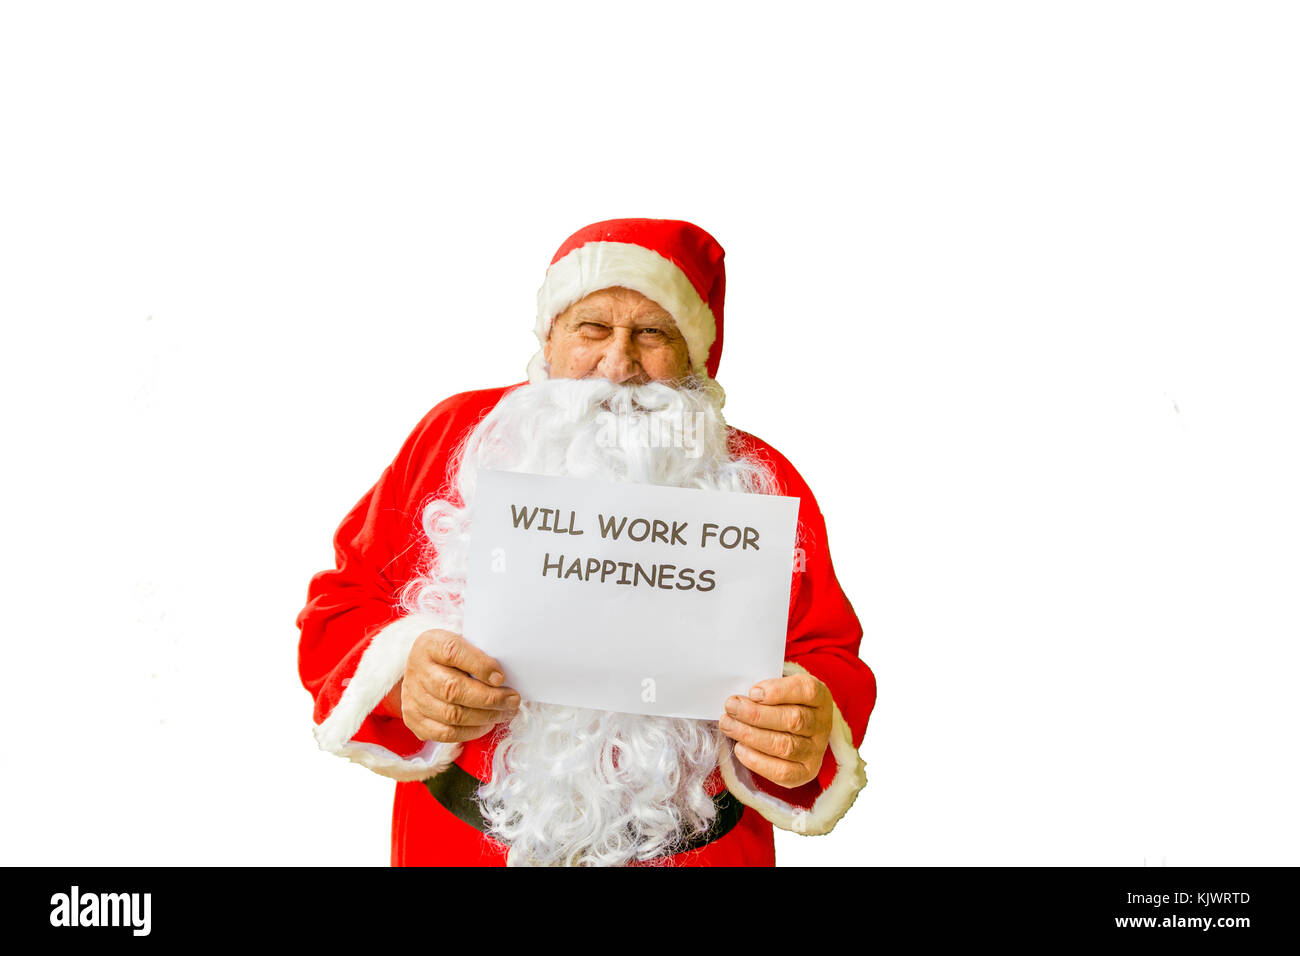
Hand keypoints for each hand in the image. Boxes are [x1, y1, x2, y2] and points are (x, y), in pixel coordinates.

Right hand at [382, 629, 519, 742]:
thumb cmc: (450, 657)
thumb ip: (479, 654)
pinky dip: (471, 732)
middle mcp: (417, 671)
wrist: (422, 670)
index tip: (501, 677)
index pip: (453, 652)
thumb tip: (503, 677)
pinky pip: (445, 733)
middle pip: (453, 689)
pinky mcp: (414, 719)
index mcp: (429, 645)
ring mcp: (413, 697)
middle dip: (490, 698)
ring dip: (485, 717)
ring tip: (505, 712)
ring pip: (452, 715)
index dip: (480, 666)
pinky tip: (486, 724)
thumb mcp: (462, 643)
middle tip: (512, 700)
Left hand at [719, 672, 832, 788]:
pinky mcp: (805, 772)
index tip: (753, 692)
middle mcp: (822, 724)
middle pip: (793, 720)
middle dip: (756, 714)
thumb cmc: (780, 701)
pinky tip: (740, 748)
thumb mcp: (777, 686)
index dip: (779, 691)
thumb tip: (740, 698)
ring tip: (728, 725)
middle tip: (731, 707)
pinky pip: (782, 772)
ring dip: (751, 735)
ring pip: (785, 746)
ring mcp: (816, 750)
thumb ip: (764, 687)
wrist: (792, 727)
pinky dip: (757, 760)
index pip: (807, 691)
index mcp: (820, 696)